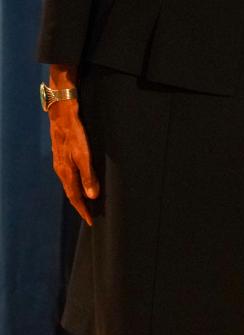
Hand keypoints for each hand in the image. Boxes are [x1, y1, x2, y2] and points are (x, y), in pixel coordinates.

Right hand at [48, 99, 99, 224]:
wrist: (62, 113)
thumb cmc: (75, 133)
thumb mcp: (84, 154)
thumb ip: (88, 175)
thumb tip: (93, 196)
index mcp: (66, 172)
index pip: (75, 197)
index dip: (83, 210)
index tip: (91, 221)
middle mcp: (61, 170)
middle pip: (71, 193)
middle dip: (80, 205)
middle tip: (90, 215)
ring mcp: (60, 162)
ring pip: (69, 184)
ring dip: (78, 194)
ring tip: (87, 201)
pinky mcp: (62, 154)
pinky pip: (69, 175)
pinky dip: (75, 183)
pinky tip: (80, 181)